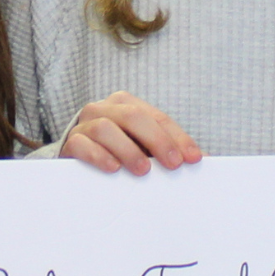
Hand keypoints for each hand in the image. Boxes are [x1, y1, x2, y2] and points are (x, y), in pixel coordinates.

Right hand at [63, 91, 202, 174]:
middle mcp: (104, 108)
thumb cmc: (116, 154)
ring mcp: (85, 124)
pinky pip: (82, 144)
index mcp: (126, 105)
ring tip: (142, 170)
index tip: (193, 159)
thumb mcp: (143, 149)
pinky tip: (113, 169)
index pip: (157, 117)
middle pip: (133, 116)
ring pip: (106, 127)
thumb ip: (167, 151)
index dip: (177, 138)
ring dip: (128, 149)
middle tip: (172, 165)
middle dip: (157, 140)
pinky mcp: (70, 142)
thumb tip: (204, 161)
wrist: (75, 163)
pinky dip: (99, 155)